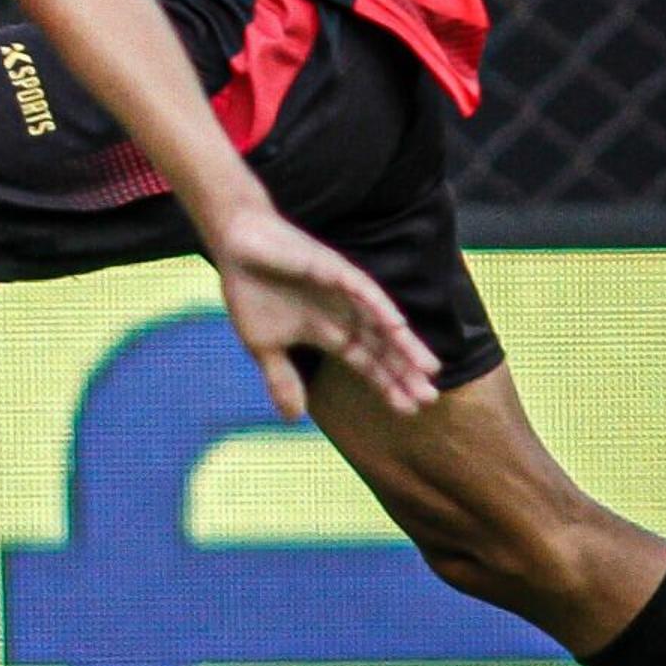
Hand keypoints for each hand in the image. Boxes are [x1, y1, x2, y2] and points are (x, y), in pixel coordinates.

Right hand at [208, 207, 440, 422]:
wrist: (236, 246)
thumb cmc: (250, 291)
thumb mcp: (264, 347)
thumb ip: (281, 379)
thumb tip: (292, 418)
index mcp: (328, 332)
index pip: (365, 363)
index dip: (386, 385)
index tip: (409, 410)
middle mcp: (343, 313)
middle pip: (381, 348)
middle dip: (404, 372)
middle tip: (430, 398)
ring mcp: (343, 292)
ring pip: (381, 322)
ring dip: (404, 344)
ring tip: (428, 368)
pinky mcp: (335, 269)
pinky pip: (363, 290)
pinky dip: (381, 307)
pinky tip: (398, 326)